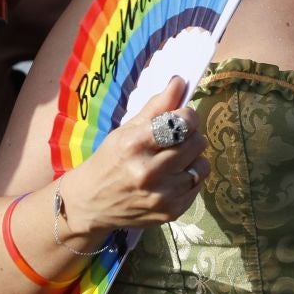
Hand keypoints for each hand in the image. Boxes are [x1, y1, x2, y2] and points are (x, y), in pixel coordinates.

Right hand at [60, 80, 210, 239]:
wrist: (90, 204)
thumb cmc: (109, 160)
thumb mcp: (126, 130)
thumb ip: (156, 106)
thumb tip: (180, 81)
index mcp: (135, 145)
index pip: (182, 122)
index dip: (187, 115)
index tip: (181, 117)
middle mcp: (149, 172)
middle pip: (196, 141)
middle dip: (191, 135)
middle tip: (177, 138)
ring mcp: (162, 195)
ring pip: (203, 164)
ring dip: (193, 158)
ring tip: (176, 159)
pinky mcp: (171, 212)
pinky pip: (199, 185)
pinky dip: (191, 177)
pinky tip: (173, 177)